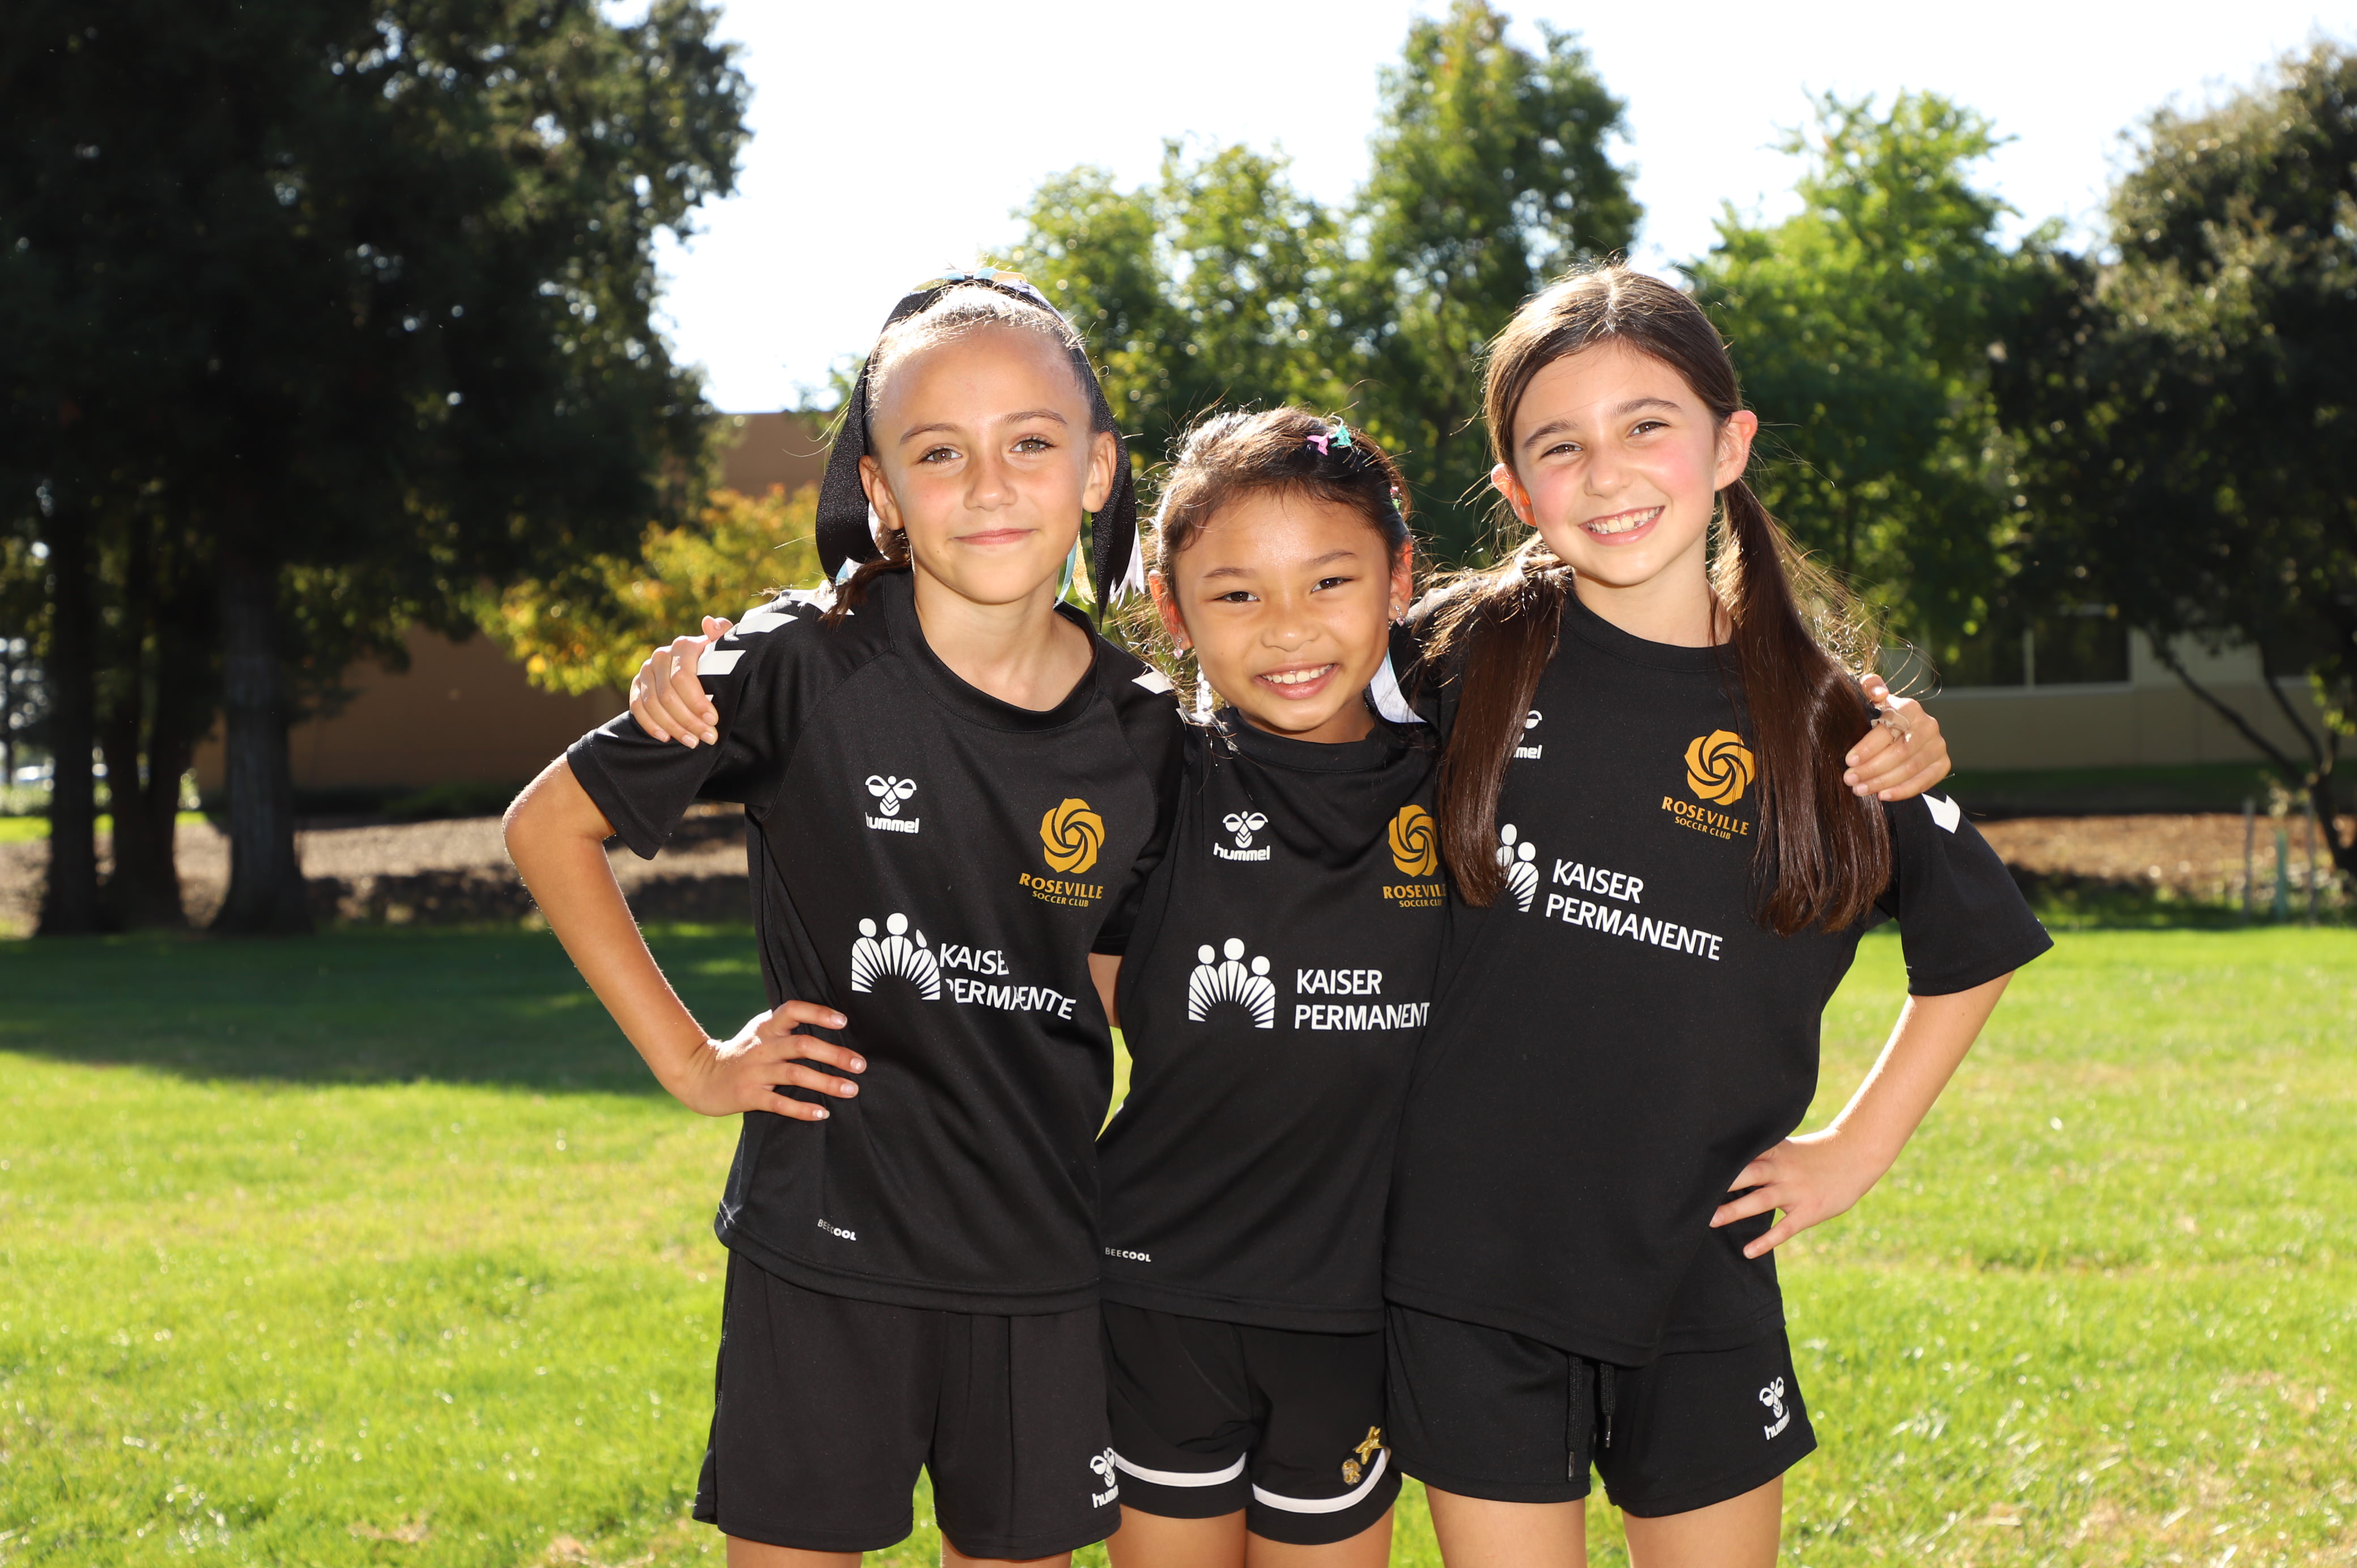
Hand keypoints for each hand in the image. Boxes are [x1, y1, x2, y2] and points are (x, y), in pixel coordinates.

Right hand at [628, 615, 733, 746]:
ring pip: (653, 704)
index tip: (714, 720)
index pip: (684, 678)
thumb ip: (722, 636)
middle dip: (689, 720)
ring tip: (693, 742)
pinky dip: (651, 725)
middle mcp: (660, 656)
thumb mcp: (724, 649)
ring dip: (673, 727)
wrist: (696, 668)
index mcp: (682, 646)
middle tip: (708, 737)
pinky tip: (667, 738)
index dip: (697, 701)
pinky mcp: (636, 685)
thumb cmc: (715, 661)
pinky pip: (636, 708)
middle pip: (668, 695)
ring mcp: (645, 671)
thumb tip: (710, 621)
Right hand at [665, 1001, 862, 1119]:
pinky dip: (802, 1109)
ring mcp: (755, 1072)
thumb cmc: (742, 1053)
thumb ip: (786, 1027)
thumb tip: (832, 1025)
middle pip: (802, 1045)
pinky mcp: (749, 1095)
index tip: (843, 1022)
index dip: (818, 1013)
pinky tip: (822, 1113)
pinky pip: (780, 1103)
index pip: (792, 1010)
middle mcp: (763, 1047)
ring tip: (851, 1090)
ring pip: (795, 1075)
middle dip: (834, 1055)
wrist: (701, 1076)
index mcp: (767, 1027)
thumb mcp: (760, 1032)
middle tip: (860, 1064)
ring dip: (826, 1083)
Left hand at [1711, 1126, 1890, 1255]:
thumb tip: (1729, 1162)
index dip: (1720, 1160)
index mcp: (1774, 1151)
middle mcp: (1782, 1169)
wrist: (1856, 1155)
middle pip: (1747, 1174)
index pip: (1742, 1154)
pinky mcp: (1809, 1210)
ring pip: (1760, 1201)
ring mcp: (1796, 1190)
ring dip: (1735, 1211)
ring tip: (1711, 1221)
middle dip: (1722, 1185)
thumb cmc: (1815, 1154)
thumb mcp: (1787, 1147)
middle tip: (1694, 1195)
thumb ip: (1761, 1154)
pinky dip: (1766, 1241)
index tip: (1693, 1164)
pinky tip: (1748, 1252)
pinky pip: (1784, 1228)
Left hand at [1843, 675, 1948, 800]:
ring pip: (1910, 769)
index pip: (1888, 731)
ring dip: (1883, 782)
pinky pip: (1924, 782)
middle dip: (1872, 769)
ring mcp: (1938, 746)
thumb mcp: (1872, 700)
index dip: (1867, 747)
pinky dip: (1903, 791)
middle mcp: (1929, 726)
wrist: (1901, 731)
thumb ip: (1871, 687)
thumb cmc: (1880, 717)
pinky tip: (1882, 796)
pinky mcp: (1943, 764)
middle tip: (1850, 779)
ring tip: (1859, 789)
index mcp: (1910, 709)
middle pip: (1899, 753)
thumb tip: (1878, 692)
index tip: (1849, 760)